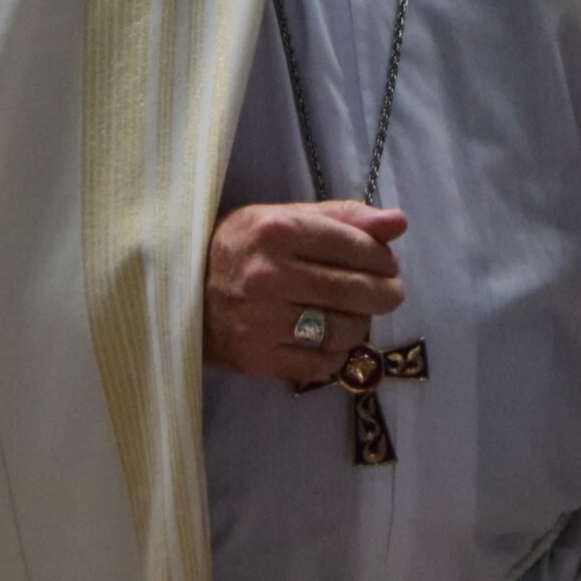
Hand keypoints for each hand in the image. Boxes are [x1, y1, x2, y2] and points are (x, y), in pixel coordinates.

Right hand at [204, 199, 405, 382]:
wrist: (181, 290)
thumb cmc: (241, 246)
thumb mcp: (285, 217)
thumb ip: (342, 218)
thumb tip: (398, 223)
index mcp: (278, 229)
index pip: (354, 245)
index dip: (381, 256)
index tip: (387, 262)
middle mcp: (271, 275)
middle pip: (356, 290)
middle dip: (385, 292)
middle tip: (389, 291)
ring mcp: (263, 320)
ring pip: (343, 329)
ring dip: (361, 323)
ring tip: (356, 314)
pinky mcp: (259, 358)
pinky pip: (321, 363)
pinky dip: (336, 353)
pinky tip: (332, 339)